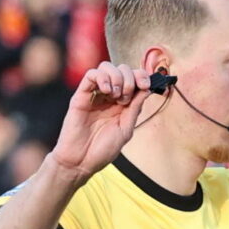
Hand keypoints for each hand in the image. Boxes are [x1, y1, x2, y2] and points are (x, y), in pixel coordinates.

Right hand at [51, 62, 151, 179]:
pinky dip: (102, 77)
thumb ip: (135, 108)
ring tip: (116, 96)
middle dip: (130, 78)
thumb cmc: (102, 149)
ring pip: (106, 67)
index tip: (146, 85)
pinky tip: (107, 91)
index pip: (133, 78)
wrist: (81, 161)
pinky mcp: (81, 96)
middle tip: (126, 98)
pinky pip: (91, 75)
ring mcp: (95, 94)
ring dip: (117, 77)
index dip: (141, 76)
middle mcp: (109, 96)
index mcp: (122, 103)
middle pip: (121, 69)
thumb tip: (147, 88)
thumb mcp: (126, 129)